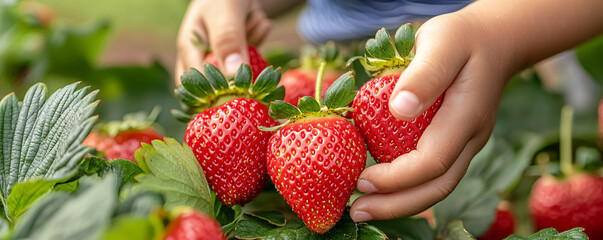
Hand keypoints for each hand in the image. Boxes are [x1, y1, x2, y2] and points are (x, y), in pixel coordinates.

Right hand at [175, 0, 271, 83]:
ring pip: (245, 66)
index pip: (196, 87)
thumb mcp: (224, 12)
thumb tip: (232, 76)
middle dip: (242, 67)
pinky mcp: (240, 47)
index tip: (241, 89)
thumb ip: (227, 40)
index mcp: (190, 48)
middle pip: (222, 83)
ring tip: (250, 18)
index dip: (216, 94)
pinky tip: (256, 17)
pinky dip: (260, 35)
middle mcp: (204, 54)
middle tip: (249, 41)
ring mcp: (224, 52)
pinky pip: (256, 53)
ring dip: (253, 44)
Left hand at [349, 12, 514, 221]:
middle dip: (396, 205)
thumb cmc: (462, 39)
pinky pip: (433, 175)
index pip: (432, 162)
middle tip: (356, 211)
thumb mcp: (441, 43)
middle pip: (437, 188)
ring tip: (363, 208)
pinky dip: (406, 188)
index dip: (396, 178)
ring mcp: (466, 145)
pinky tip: (380, 188)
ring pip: (437, 187)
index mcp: (467, 116)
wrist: (494, 42)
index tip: (361, 179)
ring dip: (400, 203)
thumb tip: (398, 110)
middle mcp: (470, 139)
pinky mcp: (455, 144)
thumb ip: (423, 75)